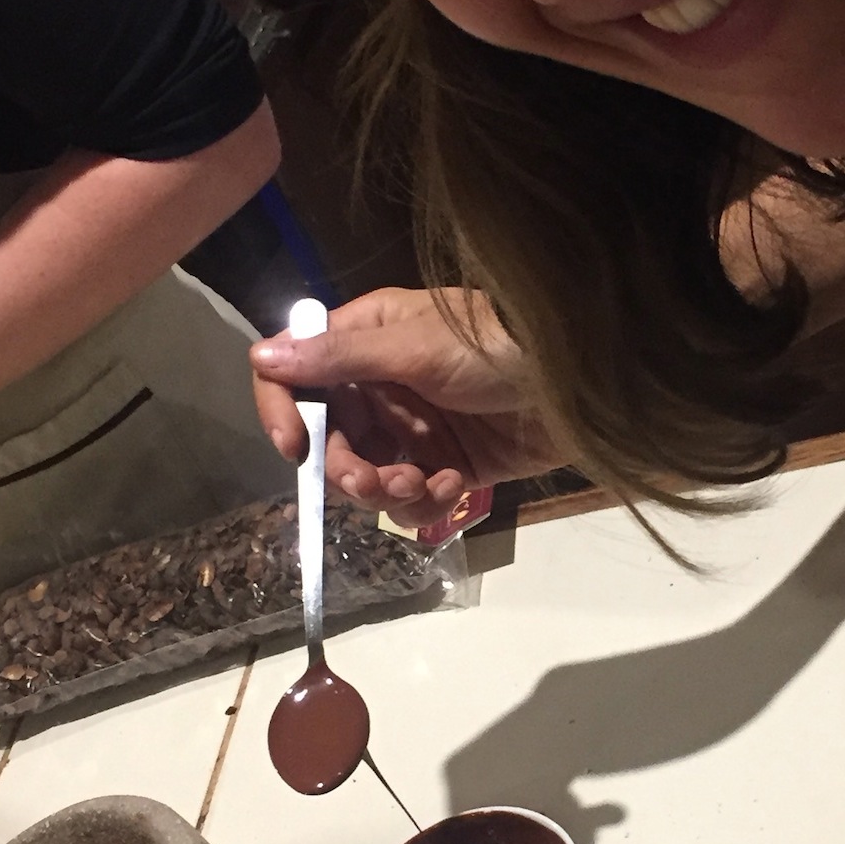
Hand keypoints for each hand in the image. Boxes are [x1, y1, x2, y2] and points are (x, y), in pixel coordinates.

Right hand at [249, 287, 568, 512]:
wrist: (581, 384)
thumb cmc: (496, 346)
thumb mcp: (415, 347)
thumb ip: (339, 357)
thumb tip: (263, 354)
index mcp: (365, 340)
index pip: (296, 373)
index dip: (285, 409)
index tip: (296, 447)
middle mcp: (381, 385)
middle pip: (329, 440)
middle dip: (347, 469)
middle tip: (375, 482)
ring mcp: (414, 429)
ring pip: (366, 477)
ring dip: (387, 490)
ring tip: (425, 484)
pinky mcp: (446, 466)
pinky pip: (411, 499)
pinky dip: (427, 502)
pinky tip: (455, 486)